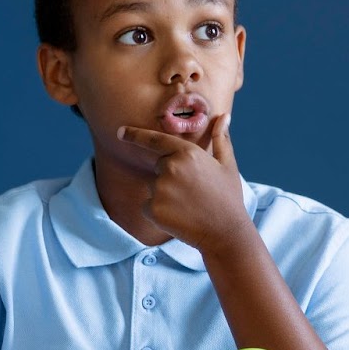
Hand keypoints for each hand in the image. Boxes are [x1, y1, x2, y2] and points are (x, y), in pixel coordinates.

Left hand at [116, 115, 252, 254]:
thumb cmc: (228, 197)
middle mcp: (171, 167)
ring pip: (153, 187)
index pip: (155, 140)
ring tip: (188, 205)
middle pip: (158, 167)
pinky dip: (159, 212)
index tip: (120, 132)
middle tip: (193, 193)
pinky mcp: (152, 208)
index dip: (135, 135)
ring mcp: (160, 188)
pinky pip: (148, 206)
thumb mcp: (227, 165)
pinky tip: (179, 217)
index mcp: (187, 153)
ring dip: (165, 195)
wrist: (225, 232)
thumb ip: (220, 139)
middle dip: (170, 177)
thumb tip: (224, 116)